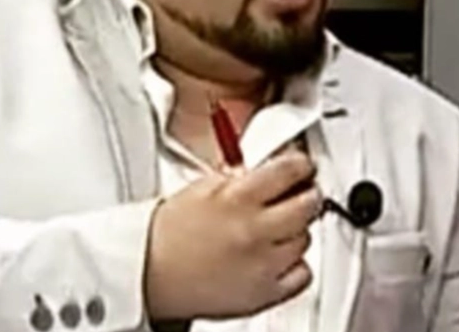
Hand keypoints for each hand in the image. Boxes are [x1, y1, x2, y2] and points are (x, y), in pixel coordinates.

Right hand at [144, 150, 321, 320]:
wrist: (150, 274)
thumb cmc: (170, 234)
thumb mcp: (202, 187)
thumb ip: (239, 176)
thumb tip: (269, 167)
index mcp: (237, 198)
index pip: (290, 170)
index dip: (301, 165)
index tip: (302, 166)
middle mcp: (255, 230)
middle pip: (308, 204)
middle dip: (306, 194)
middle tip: (300, 192)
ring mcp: (263, 264)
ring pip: (306, 238)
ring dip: (296, 229)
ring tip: (276, 227)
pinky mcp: (264, 293)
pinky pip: (302, 274)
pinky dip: (295, 265)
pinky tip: (278, 256)